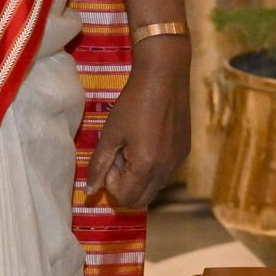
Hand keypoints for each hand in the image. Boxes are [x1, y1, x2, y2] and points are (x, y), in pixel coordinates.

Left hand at [84, 40, 189, 208]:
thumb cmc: (133, 103)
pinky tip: (149, 139)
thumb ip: (99, 166)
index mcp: (146, 166)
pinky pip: (166, 172)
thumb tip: (90, 191)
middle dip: (125, 186)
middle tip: (120, 157)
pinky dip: (153, 167)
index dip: (112, 184)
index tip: (111, 160)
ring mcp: (178, 160)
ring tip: (134, 146)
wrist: (165, 76)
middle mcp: (166, 169)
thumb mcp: (110, 134)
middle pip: (141, 200)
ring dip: (139, 177)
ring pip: (154, 187)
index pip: (125, 199)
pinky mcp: (185, 151)